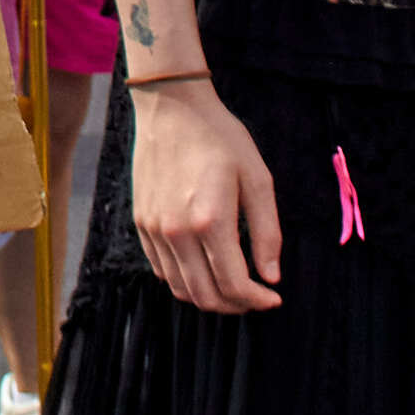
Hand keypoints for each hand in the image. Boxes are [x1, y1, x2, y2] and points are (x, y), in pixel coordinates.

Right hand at [129, 79, 281, 312]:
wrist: (171, 108)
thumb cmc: (221, 138)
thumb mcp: (258, 179)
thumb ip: (267, 232)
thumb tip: (271, 276)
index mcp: (211, 221)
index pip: (234, 285)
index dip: (258, 301)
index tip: (274, 297)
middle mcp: (177, 231)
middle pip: (205, 296)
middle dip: (235, 306)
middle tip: (255, 297)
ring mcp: (154, 228)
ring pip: (180, 288)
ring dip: (209, 297)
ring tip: (231, 286)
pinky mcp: (141, 222)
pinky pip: (161, 269)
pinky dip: (184, 280)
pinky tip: (203, 266)